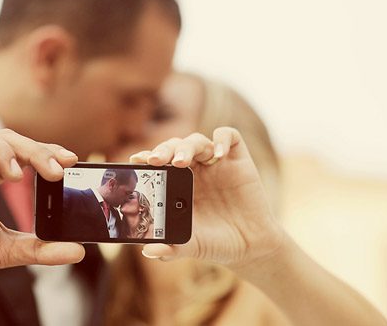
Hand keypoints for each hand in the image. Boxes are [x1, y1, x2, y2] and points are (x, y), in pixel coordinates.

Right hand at [0, 122, 83, 305]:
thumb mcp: (2, 251)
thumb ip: (38, 248)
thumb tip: (78, 250)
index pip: (21, 154)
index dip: (46, 152)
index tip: (72, 161)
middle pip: (5, 139)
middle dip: (33, 150)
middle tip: (54, 169)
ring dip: (1, 147)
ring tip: (16, 173)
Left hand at [131, 127, 284, 267]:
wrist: (251, 247)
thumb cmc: (215, 243)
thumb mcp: (191, 246)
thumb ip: (171, 248)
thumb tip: (148, 251)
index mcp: (175, 183)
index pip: (157, 161)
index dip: (146, 157)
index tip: (136, 160)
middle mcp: (193, 168)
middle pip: (174, 146)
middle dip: (163, 150)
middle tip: (155, 160)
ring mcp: (215, 162)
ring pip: (196, 140)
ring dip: (186, 147)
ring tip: (180, 162)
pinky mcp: (237, 159)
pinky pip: (229, 136)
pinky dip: (221, 140)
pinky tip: (218, 154)